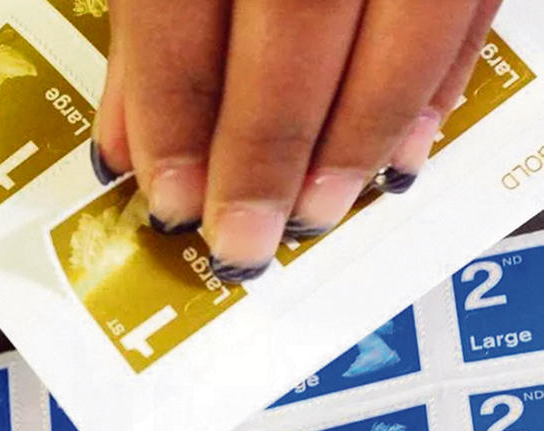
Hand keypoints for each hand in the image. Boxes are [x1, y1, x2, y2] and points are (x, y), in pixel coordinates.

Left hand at [91, 0, 501, 282]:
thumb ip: (149, 24)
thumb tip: (132, 141)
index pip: (181, 4)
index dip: (175, 114)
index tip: (170, 198)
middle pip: (294, 20)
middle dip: (265, 149)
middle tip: (243, 238)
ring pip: (403, 22)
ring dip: (355, 138)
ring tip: (316, 210)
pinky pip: (467, 5)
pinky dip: (433, 88)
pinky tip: (399, 152)